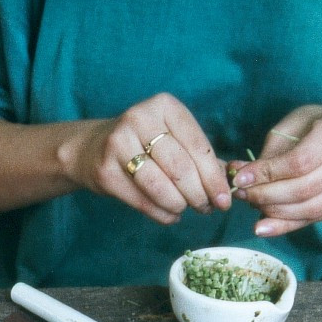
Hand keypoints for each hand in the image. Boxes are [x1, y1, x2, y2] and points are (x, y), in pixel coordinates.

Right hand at [70, 93, 231, 224]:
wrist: (91, 148)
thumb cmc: (143, 143)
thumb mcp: (172, 137)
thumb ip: (200, 157)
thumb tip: (229, 184)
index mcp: (164, 106)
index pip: (198, 146)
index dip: (214, 178)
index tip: (224, 200)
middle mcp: (139, 119)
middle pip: (180, 169)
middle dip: (198, 195)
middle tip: (205, 208)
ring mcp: (118, 144)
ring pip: (161, 187)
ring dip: (179, 206)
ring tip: (184, 210)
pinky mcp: (105, 172)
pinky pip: (142, 202)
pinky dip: (162, 214)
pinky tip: (170, 215)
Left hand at [229, 105, 321, 236]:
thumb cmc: (313, 127)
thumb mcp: (290, 127)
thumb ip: (268, 154)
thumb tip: (237, 174)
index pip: (300, 161)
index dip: (267, 174)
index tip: (240, 179)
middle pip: (305, 188)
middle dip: (267, 195)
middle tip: (242, 194)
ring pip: (311, 208)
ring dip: (275, 212)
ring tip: (251, 205)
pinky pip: (314, 219)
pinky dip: (286, 225)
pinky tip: (264, 227)